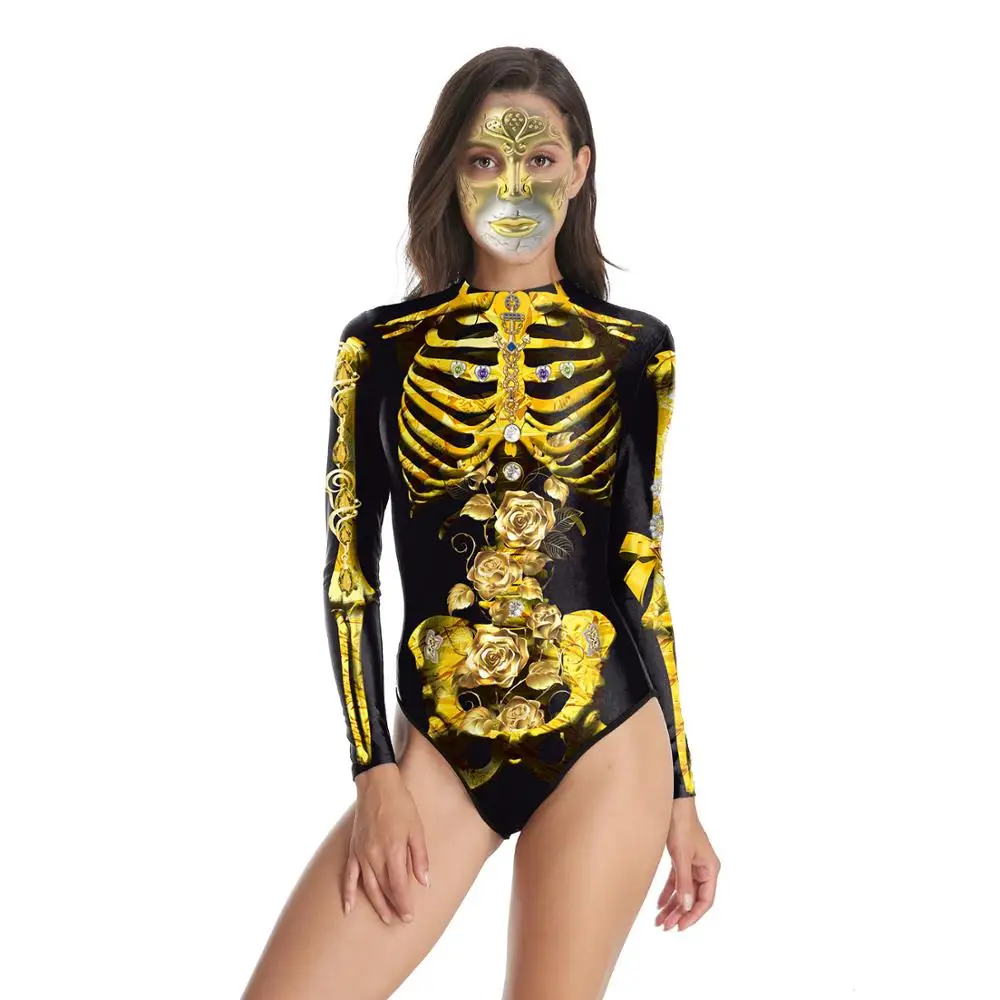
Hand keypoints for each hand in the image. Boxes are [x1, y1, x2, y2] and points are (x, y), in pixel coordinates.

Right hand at [342, 763, 430, 924]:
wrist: (377, 784)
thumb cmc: (400, 804)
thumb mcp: (417, 828)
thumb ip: (420, 857)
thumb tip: (424, 882)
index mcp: (393, 850)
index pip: (398, 886)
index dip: (404, 904)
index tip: (409, 917)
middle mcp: (375, 856)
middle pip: (383, 889)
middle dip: (392, 908)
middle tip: (400, 921)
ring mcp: (362, 853)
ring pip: (368, 887)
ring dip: (376, 905)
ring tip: (385, 918)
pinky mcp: (353, 849)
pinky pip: (348, 875)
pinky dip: (347, 892)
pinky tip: (348, 908)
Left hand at [655, 798, 719, 931]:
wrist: (673, 804)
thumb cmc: (681, 826)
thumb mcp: (681, 856)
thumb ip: (684, 882)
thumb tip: (686, 907)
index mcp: (710, 869)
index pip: (706, 900)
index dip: (693, 916)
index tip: (680, 927)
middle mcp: (704, 869)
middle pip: (693, 898)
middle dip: (679, 914)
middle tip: (664, 926)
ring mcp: (693, 864)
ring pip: (684, 892)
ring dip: (672, 906)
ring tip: (659, 921)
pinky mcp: (682, 860)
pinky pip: (677, 882)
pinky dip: (669, 893)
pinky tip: (658, 904)